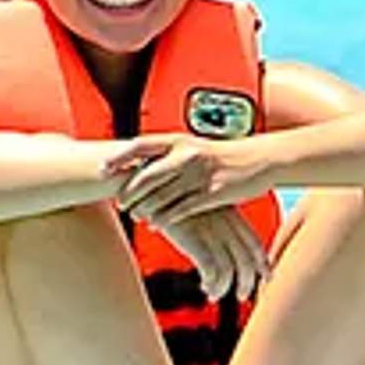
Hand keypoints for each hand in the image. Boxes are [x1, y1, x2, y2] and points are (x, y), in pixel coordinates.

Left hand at [108, 134, 274, 229]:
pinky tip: (156, 225)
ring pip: (162, 196)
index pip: (141, 146)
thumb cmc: (226, 155)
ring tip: (136, 217)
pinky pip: (182, 210)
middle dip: (129, 192)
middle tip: (120, 203)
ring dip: (145, 209)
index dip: (119, 158)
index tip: (102, 169)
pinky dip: (165, 219)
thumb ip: (172, 154)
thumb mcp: (197, 147)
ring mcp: (201, 174)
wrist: (261, 159)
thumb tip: (145, 163)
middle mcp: (187, 154)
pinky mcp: (213, 193)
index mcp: (180, 140)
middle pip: (147, 175)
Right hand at [155, 202, 272, 304]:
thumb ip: (217, 219)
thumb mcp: (202, 203)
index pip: (254, 242)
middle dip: (247, 282)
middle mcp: (224, 223)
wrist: (149, 187)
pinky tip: (204, 287)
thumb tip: (223, 242)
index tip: (266, 277)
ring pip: (230, 270)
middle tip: (241, 296)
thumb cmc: (172, 196)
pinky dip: (211, 284)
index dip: (263, 263)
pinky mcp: (193, 240)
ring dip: (224, 288)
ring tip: (214, 295)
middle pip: (246, 260)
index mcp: (230, 213)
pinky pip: (211, 271)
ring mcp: (209, 232)